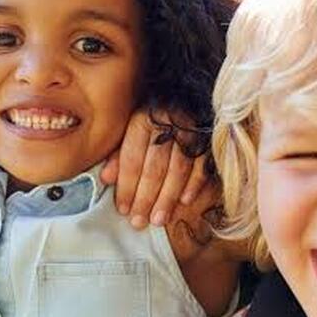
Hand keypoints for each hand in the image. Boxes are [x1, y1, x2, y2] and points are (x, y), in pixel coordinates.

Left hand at [100, 111, 207, 229]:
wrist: (190, 95)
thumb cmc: (155, 116)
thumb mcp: (131, 128)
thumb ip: (120, 154)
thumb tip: (106, 179)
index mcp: (143, 120)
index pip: (132, 159)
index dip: (127, 186)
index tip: (123, 209)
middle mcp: (167, 124)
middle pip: (155, 167)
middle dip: (146, 198)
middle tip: (139, 222)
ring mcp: (191, 131)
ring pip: (178, 169)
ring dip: (167, 197)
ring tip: (159, 220)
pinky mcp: (210, 137)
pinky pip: (202, 164)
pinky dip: (194, 184)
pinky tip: (185, 202)